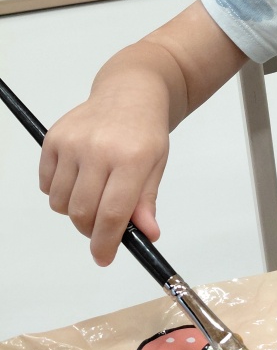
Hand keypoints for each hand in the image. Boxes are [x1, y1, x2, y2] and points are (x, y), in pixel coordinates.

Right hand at [39, 79, 169, 266]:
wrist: (130, 92)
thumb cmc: (144, 131)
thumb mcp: (156, 165)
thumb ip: (146, 202)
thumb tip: (147, 235)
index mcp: (132, 158)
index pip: (112, 214)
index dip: (105, 243)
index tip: (103, 257)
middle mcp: (99, 148)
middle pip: (82, 213)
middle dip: (91, 229)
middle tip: (103, 223)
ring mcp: (73, 142)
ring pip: (61, 203)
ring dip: (75, 209)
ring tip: (94, 191)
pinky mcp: (53, 138)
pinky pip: (46, 185)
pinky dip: (59, 190)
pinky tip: (79, 175)